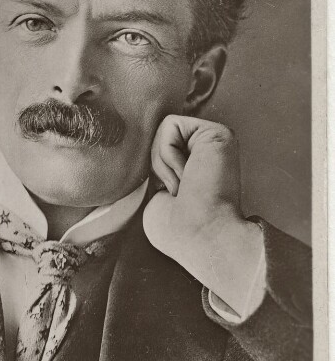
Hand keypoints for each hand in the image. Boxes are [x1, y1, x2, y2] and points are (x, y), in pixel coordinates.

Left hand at [143, 115, 263, 316]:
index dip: (155, 172)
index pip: (161, 152)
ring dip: (163, 162)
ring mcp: (214, 141)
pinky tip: (187, 175)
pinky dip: (168, 153)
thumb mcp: (157, 199)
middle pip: (159, 138)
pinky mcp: (217, 132)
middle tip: (179, 192)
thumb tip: (143, 161)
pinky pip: (170, 125)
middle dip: (158, 165)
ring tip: (185, 186)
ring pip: (164, 130)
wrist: (201, 235)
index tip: (171, 198)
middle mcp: (209, 152)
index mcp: (199, 168)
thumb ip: (157, 173)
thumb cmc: (178, 230)